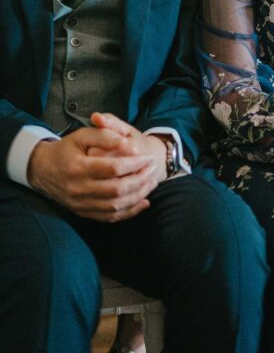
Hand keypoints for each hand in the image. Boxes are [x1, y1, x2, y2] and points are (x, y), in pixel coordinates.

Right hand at [27, 118, 159, 221]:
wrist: (43, 170)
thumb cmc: (66, 149)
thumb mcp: (82, 135)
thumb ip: (105, 136)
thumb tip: (128, 143)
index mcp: (78, 167)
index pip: (113, 168)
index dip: (134, 163)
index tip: (147, 157)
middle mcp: (78, 189)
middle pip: (116, 189)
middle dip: (140, 179)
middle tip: (152, 169)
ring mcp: (80, 204)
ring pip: (115, 206)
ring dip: (138, 195)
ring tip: (151, 182)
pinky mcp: (83, 213)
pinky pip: (109, 217)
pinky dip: (129, 212)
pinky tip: (143, 202)